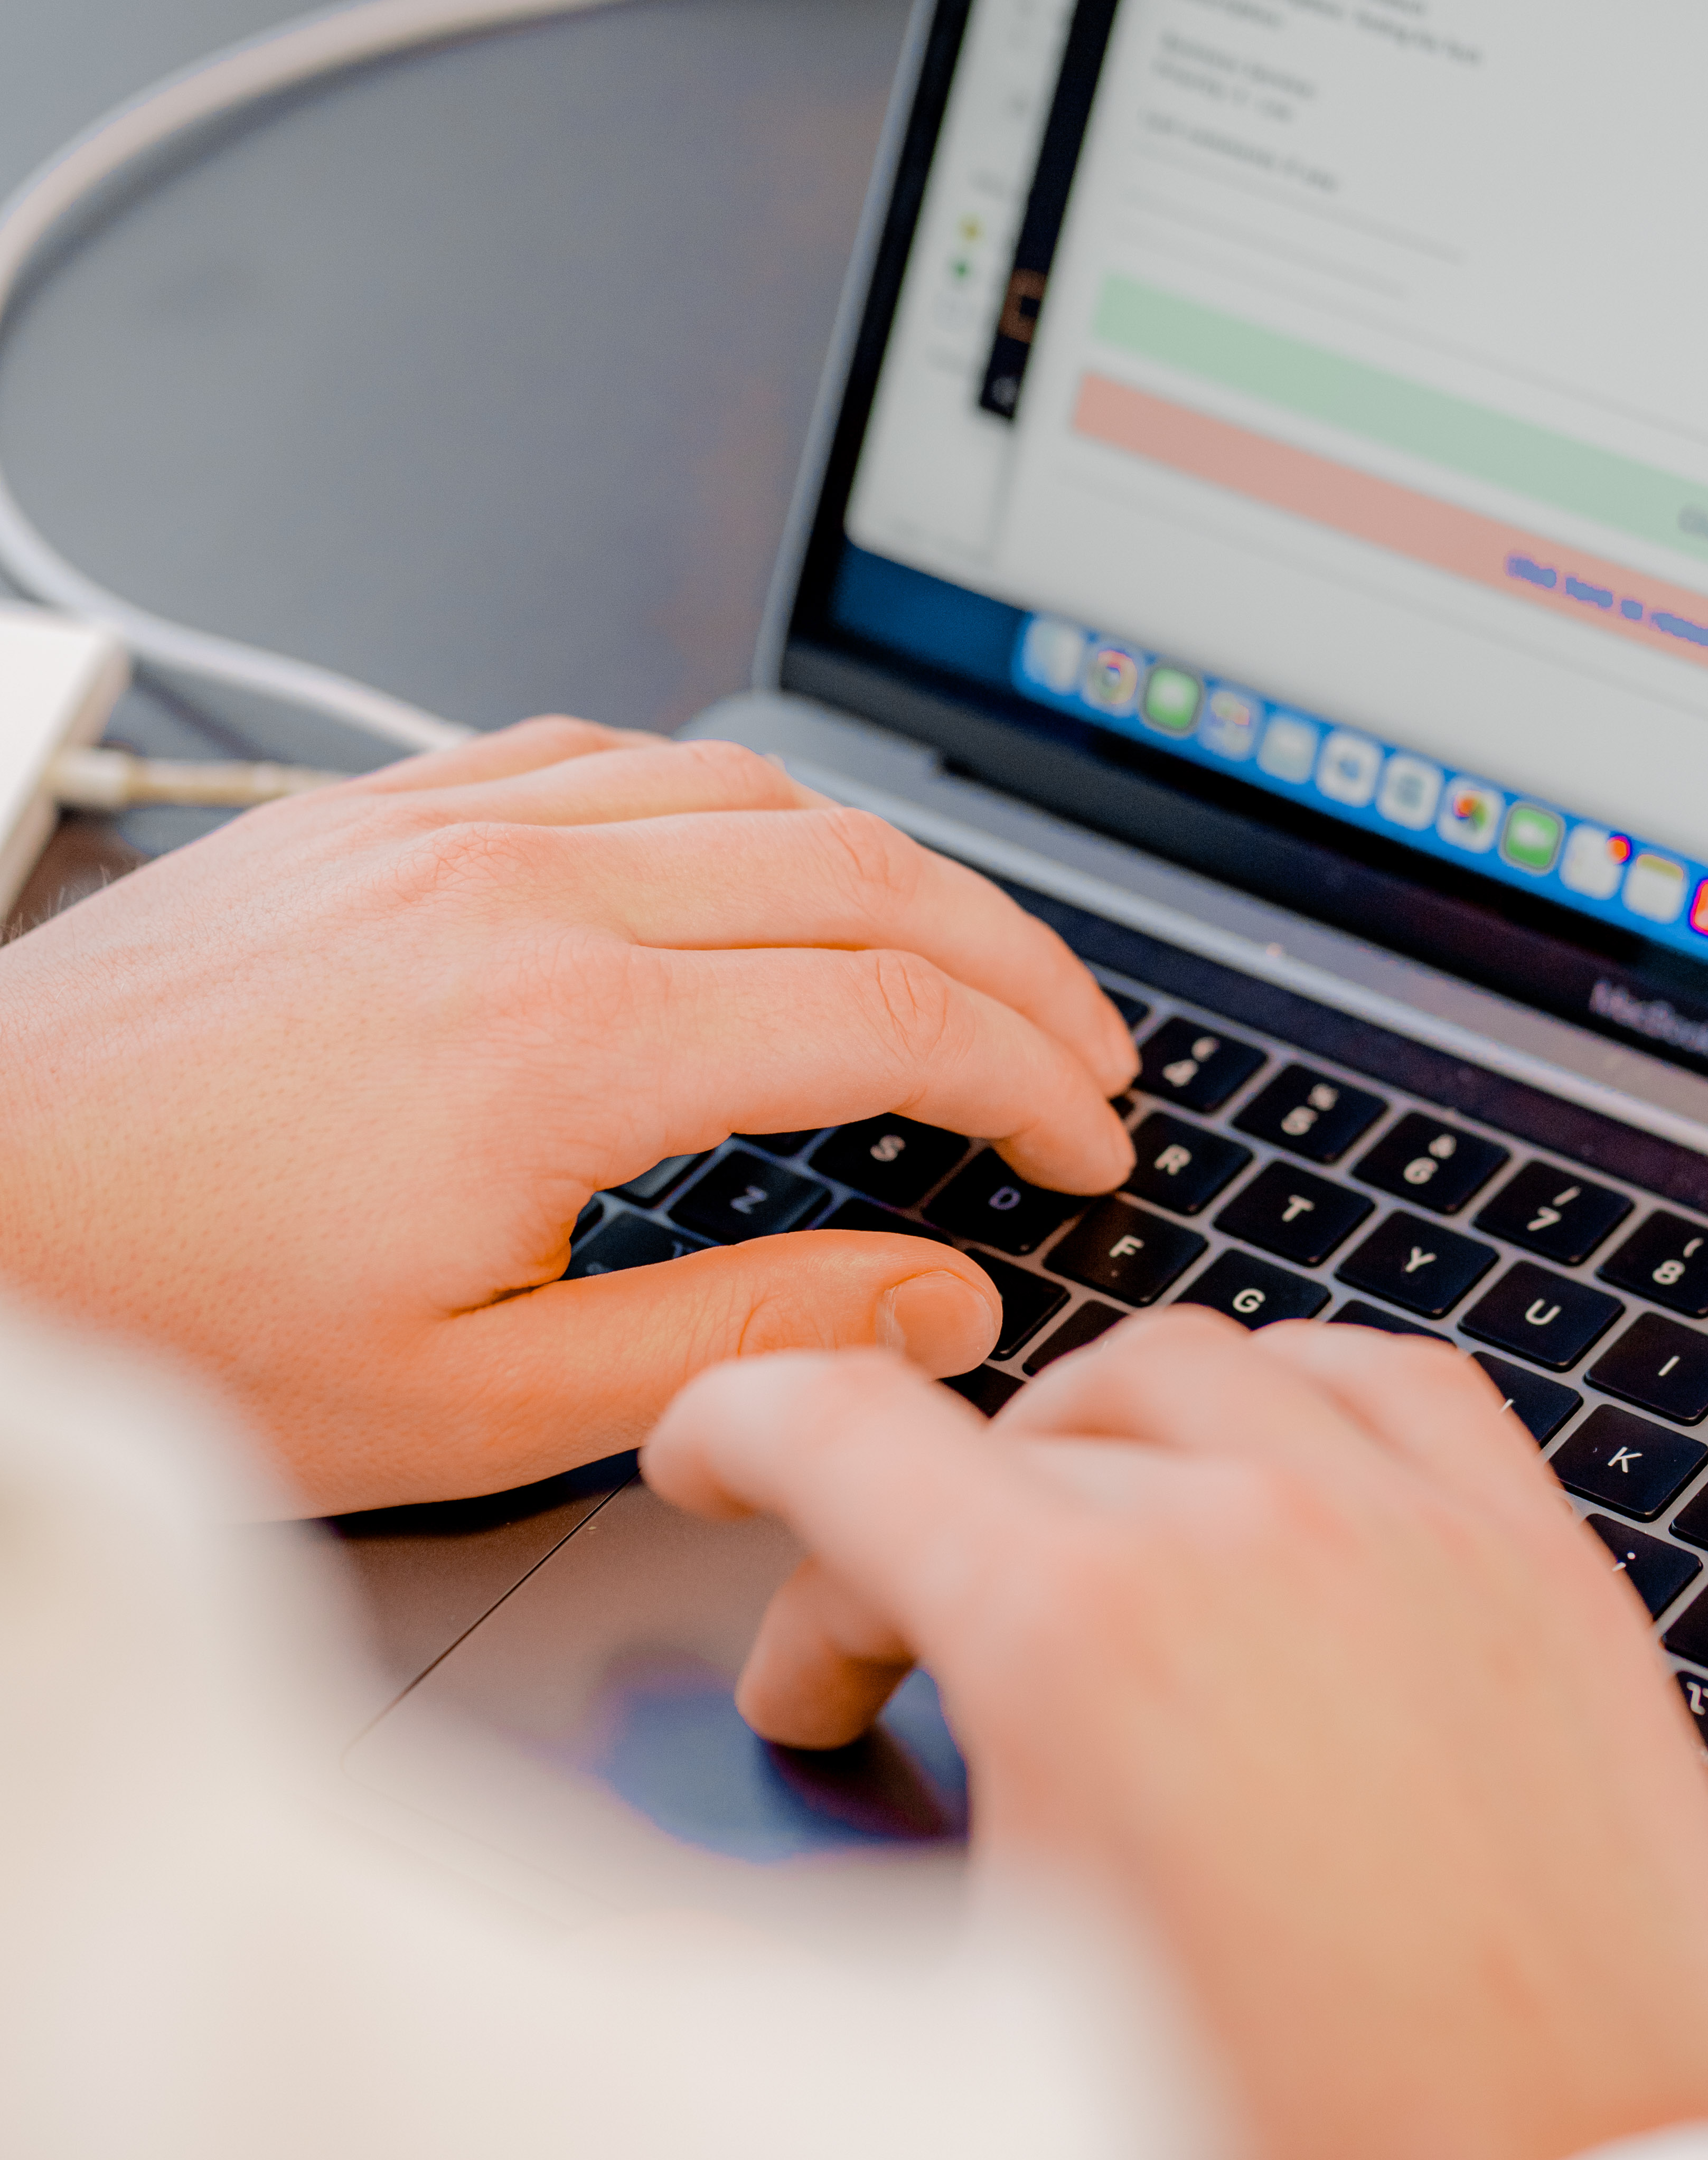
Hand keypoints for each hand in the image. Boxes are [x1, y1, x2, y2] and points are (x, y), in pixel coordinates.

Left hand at [0, 719, 1134, 1510]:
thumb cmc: (169, 1319)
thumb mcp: (473, 1407)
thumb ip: (736, 1343)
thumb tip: (931, 1295)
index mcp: (564, 1045)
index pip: (896, 1015)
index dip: (1032, 1080)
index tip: (1086, 1143)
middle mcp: (519, 895)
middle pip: (862, 874)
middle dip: (1016, 966)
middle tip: (1083, 1055)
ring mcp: (442, 830)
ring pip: (751, 791)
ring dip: (894, 871)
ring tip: (963, 963)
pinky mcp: (374, 817)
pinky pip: (604, 753)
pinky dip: (731, 803)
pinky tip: (758, 863)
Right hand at [643, 1313, 1707, 2159]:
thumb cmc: (1301, 2152)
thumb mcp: (996, 2001)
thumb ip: (853, 1853)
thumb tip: (730, 1833)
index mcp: (1081, 1633)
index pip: (843, 1437)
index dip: (737, 1432)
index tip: (715, 1464)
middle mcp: (1245, 1532)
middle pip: (1000, 1437)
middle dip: (904, 1546)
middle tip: (899, 1669)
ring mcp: (1408, 1527)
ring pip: (1190, 1371)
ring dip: (1087, 1442)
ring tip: (1067, 1543)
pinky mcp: (1536, 1562)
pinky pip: (1395, 1383)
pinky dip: (1295, 1398)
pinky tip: (1273, 1463)